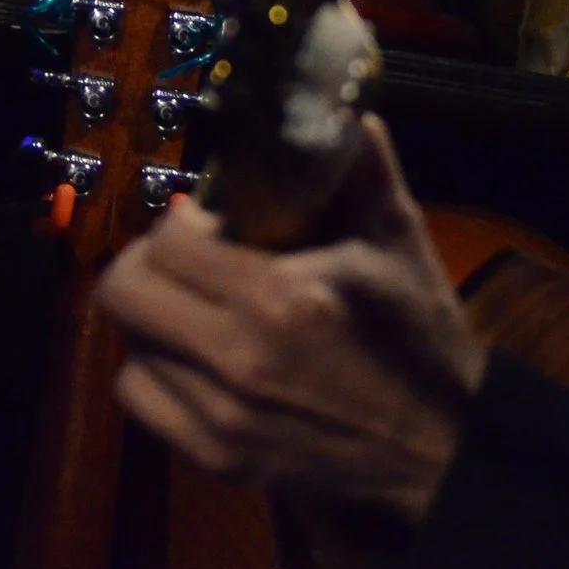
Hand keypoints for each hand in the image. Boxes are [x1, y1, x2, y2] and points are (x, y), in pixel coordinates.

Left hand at [95, 117, 486, 523]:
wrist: (444, 450)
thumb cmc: (420, 338)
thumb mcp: (399, 241)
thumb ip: (364, 168)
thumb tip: (343, 110)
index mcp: (280, 298)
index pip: (166, 242)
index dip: (180, 222)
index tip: (208, 222)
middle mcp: (237, 361)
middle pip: (124, 293)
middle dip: (148, 264)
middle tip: (186, 261)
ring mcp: (222, 419)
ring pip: (128, 348)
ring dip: (152, 320)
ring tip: (195, 310)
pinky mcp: (218, 459)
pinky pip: (141, 400)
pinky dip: (156, 373)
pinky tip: (195, 359)